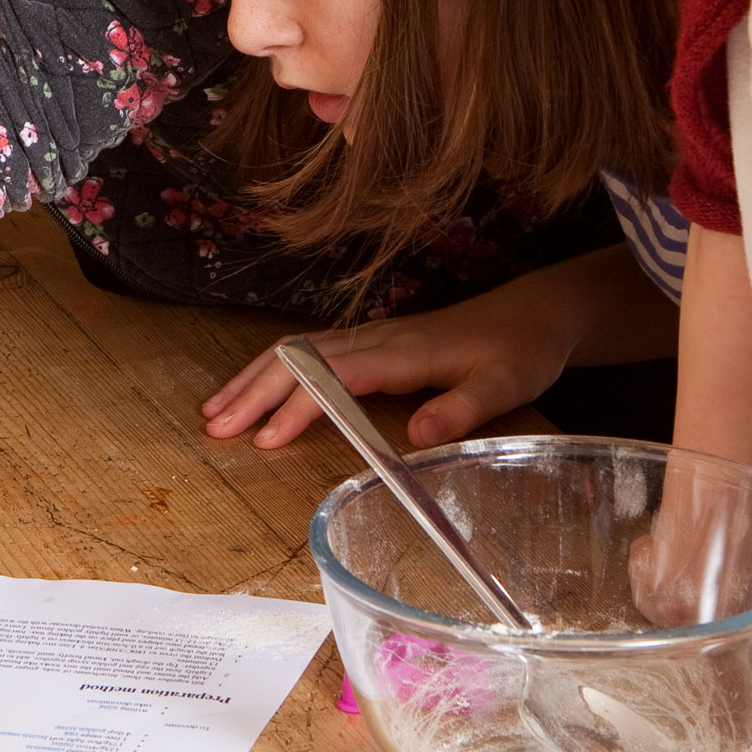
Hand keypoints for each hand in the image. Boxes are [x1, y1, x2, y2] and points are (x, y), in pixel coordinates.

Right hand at [202, 257, 630, 450]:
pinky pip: (310, 350)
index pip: (334, 376)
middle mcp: (378, 338)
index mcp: (403, 351)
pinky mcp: (373, 341)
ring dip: (255, 378)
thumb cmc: (520, 352)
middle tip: (216, 428)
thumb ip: (460, 410)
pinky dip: (275, 369)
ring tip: (216, 410)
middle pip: (300, 357)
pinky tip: (257, 387)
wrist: (535, 313)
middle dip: (254, 390)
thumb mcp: (504, 386)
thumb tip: (415, 435)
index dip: (296, 406)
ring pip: (297, 349)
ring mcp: (372, 335)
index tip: (265, 438)